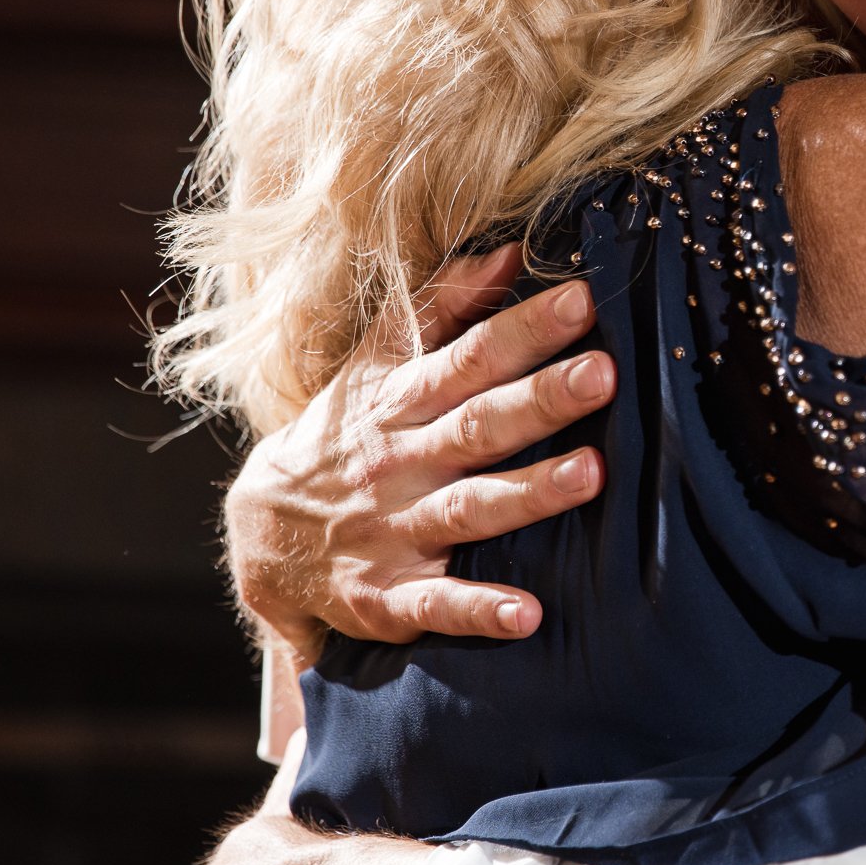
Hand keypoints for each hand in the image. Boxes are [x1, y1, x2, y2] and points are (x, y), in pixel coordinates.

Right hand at [223, 245, 616, 663]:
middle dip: (540, 400)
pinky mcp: (388, 595)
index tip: (582, 301)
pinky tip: (529, 614)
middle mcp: (402, 461)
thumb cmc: (345, 432)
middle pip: (478, 424)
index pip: (469, 355)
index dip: (523, 328)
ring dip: (530, 493)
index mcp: (401, 402)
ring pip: (470, 507)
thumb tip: (511, 250)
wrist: (262, 534)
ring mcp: (395, 528)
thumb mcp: (376, 363)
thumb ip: (443, 304)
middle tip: (603, 375)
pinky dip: (480, 610)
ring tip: (593, 474)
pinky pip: (437, 603)